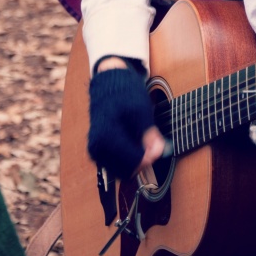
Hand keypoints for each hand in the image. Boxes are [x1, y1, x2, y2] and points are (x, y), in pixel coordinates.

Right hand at [88, 62, 164, 178]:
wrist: (108, 84)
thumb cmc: (125, 94)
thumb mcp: (141, 111)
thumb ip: (149, 134)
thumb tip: (159, 152)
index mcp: (106, 137)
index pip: (133, 162)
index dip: (150, 156)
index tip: (158, 145)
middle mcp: (96, 148)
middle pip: (127, 170)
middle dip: (143, 160)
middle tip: (152, 144)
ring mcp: (95, 152)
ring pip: (123, 171)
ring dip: (136, 160)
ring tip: (143, 140)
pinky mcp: (98, 153)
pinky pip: (117, 166)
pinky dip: (128, 159)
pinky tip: (134, 143)